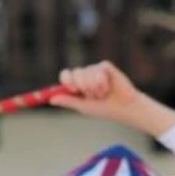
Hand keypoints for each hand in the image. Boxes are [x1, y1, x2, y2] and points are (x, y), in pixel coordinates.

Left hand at [51, 61, 174, 136]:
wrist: (123, 108)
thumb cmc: (105, 109)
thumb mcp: (84, 106)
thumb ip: (68, 101)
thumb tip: (51, 100)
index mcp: (78, 84)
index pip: (66, 75)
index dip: (67, 80)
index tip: (72, 89)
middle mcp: (85, 75)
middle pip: (76, 73)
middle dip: (84, 87)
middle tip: (94, 96)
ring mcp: (95, 70)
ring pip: (87, 72)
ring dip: (95, 87)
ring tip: (104, 93)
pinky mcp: (105, 66)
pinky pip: (98, 69)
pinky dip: (102, 81)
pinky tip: (108, 86)